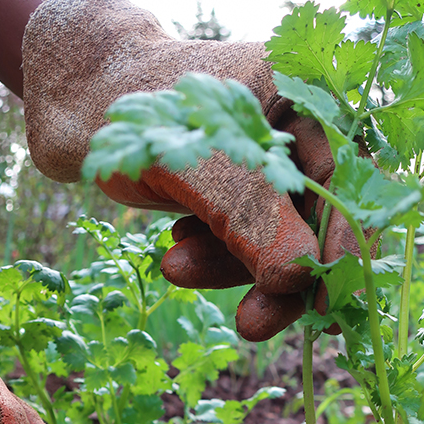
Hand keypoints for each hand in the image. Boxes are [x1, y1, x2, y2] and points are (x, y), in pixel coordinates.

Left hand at [22, 0, 356, 339]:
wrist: (74, 104)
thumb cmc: (140, 113)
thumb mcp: (201, 167)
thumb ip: (255, 218)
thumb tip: (300, 278)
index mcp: (307, 97)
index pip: (349, 181)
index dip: (345, 246)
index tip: (326, 303)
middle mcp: (298, 132)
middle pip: (314, 220)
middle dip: (278, 277)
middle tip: (253, 327)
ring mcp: (267, 165)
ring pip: (274, 238)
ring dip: (231, 268)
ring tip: (174, 267)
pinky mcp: (238, 192)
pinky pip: (242, 239)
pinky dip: (212, 256)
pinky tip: (175, 250)